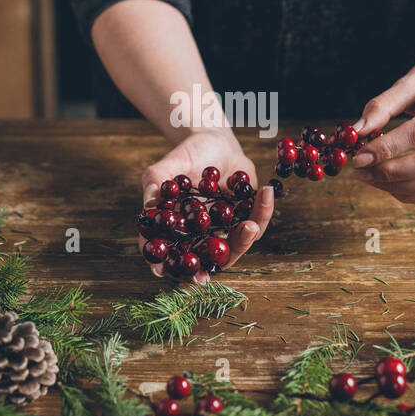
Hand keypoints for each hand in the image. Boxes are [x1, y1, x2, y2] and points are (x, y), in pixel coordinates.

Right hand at [140, 130, 275, 282]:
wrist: (215, 143)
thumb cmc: (186, 156)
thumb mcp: (167, 166)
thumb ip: (155, 183)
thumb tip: (148, 204)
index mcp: (177, 230)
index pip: (167, 253)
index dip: (166, 265)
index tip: (167, 272)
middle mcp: (201, 237)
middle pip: (204, 259)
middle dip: (216, 261)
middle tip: (217, 256)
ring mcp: (224, 231)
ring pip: (234, 246)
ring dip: (244, 239)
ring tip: (251, 225)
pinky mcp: (245, 219)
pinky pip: (256, 222)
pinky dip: (263, 211)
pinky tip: (265, 192)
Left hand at [350, 44, 414, 205]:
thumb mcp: (410, 80)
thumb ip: (382, 105)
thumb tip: (357, 131)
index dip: (386, 148)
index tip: (359, 156)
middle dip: (389, 173)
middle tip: (359, 171)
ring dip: (396, 187)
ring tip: (369, 176)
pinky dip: (409, 193)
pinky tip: (388, 182)